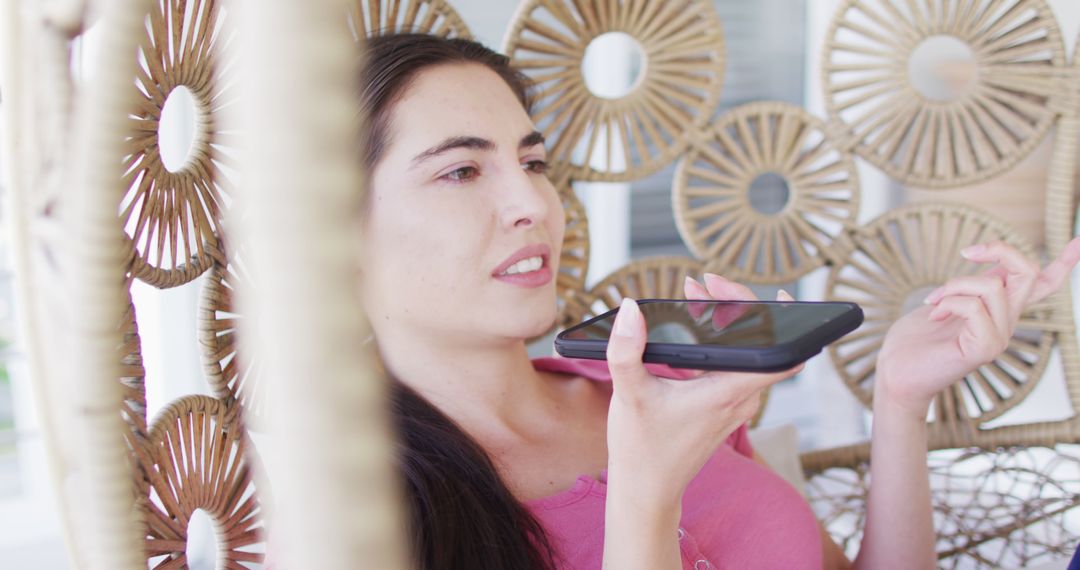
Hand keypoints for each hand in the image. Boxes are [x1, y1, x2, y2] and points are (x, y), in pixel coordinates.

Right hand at [604, 274, 799, 502]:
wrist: (647, 489)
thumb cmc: (641, 448)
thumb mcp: (628, 394)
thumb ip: (625, 350)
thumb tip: (629, 309)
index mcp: (727, 393)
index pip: (782, 354)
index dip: (788, 321)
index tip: (774, 293)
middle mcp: (740, 399)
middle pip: (763, 343)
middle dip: (737, 305)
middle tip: (704, 283)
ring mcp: (735, 405)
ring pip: (751, 354)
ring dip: (729, 322)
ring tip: (697, 297)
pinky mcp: (724, 408)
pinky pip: (738, 367)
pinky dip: (723, 342)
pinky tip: (695, 327)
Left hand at [875, 237, 1079, 416]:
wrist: (897, 372)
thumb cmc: (916, 339)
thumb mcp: (947, 302)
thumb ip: (973, 287)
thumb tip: (994, 265)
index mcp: (999, 310)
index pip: (1041, 285)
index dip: (1063, 263)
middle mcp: (1006, 322)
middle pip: (1028, 273)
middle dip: (1000, 250)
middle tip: (968, 252)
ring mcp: (999, 337)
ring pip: (992, 287)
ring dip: (954, 286)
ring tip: (933, 303)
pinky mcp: (985, 348)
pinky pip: (974, 307)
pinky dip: (948, 303)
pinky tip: (934, 315)